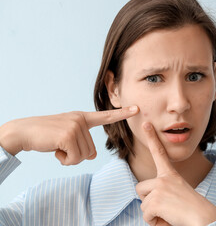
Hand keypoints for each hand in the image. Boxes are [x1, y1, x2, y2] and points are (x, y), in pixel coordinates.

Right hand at [0, 106, 138, 164]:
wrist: (24, 132)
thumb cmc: (46, 135)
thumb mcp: (67, 136)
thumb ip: (81, 143)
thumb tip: (90, 157)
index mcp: (82, 118)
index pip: (105, 116)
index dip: (122, 113)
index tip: (137, 109)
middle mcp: (81, 119)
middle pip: (92, 151)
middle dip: (76, 155)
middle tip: (61, 146)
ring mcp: (75, 126)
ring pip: (84, 156)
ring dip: (70, 158)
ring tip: (57, 147)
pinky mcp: (69, 135)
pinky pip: (75, 159)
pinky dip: (65, 160)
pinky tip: (55, 150)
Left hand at [136, 122, 215, 225]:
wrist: (204, 218)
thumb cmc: (193, 210)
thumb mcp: (178, 194)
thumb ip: (164, 193)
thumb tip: (150, 204)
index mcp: (171, 174)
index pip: (159, 152)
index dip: (152, 138)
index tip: (146, 124)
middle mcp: (164, 178)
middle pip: (140, 188)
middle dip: (148, 201)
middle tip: (165, 207)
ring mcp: (160, 187)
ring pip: (143, 204)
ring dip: (153, 214)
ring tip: (170, 214)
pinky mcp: (156, 200)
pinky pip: (146, 215)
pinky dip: (154, 221)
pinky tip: (167, 219)